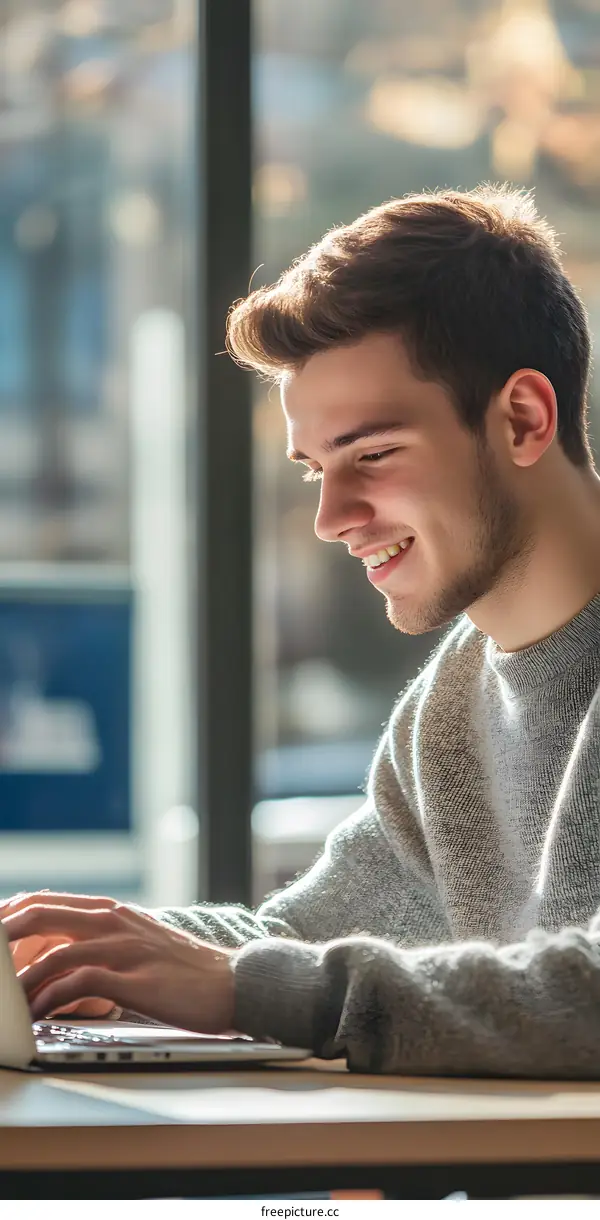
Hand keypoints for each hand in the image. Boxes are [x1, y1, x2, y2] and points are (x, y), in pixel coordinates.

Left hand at [1, 892, 234, 1030]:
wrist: (234, 982)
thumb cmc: (184, 972)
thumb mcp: (138, 945)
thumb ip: (101, 945)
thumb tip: (56, 961)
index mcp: (113, 911)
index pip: (47, 900)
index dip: (11, 913)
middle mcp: (115, 921)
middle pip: (42, 914)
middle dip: (4, 935)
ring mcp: (126, 948)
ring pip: (56, 950)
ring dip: (22, 977)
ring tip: (5, 998)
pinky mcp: (136, 978)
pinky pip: (81, 982)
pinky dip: (52, 997)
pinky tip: (39, 1012)